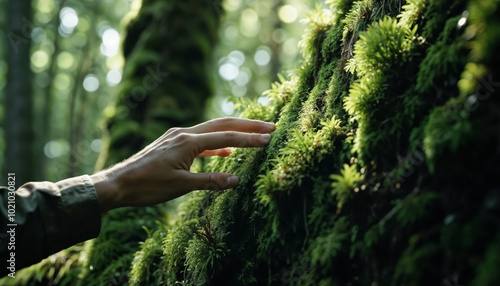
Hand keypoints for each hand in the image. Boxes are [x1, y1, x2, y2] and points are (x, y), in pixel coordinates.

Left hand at [90, 118, 274, 211]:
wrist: (118, 184)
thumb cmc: (146, 186)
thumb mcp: (180, 186)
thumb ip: (210, 182)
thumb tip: (237, 180)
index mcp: (187, 142)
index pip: (226, 137)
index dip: (249, 138)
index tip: (269, 138)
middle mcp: (183, 133)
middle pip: (222, 124)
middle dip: (247, 125)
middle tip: (270, 126)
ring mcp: (177, 137)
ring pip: (212, 130)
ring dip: (234, 132)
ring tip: (254, 134)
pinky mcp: (173, 144)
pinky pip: (201, 140)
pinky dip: (217, 143)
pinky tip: (225, 151)